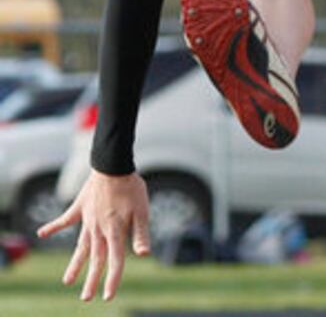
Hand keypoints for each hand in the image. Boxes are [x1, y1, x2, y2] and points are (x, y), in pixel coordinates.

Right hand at [37, 168, 149, 301]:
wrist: (113, 163)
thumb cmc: (131, 187)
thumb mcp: (142, 210)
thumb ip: (141, 233)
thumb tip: (145, 254)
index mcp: (115, 230)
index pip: (115, 259)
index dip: (112, 279)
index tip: (108, 296)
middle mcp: (99, 228)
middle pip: (95, 259)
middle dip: (91, 280)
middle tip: (85, 299)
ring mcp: (87, 219)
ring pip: (81, 246)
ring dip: (75, 264)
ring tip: (67, 281)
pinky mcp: (80, 207)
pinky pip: (65, 220)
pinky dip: (53, 227)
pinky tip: (41, 233)